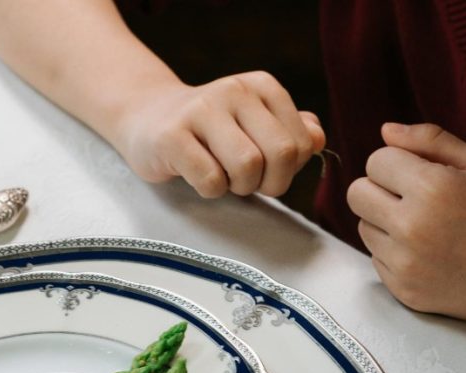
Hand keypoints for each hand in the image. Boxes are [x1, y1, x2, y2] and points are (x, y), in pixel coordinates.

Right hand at [112, 71, 325, 197]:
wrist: (147, 119)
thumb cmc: (210, 133)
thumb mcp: (254, 127)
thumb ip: (291, 133)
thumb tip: (317, 139)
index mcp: (262, 87)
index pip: (302, 143)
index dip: (288, 171)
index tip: (263, 171)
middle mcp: (235, 90)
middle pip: (281, 154)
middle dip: (269, 183)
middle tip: (246, 183)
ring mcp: (201, 110)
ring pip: (247, 167)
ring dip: (238, 188)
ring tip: (222, 178)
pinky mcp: (172, 137)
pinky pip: (210, 181)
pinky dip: (210, 192)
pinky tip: (196, 176)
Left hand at [347, 122, 465, 330]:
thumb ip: (430, 141)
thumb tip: (385, 130)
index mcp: (431, 188)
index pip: (375, 161)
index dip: (395, 162)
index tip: (416, 172)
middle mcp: (410, 227)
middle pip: (356, 194)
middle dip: (378, 188)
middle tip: (410, 196)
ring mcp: (403, 263)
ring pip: (362, 227)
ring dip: (383, 222)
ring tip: (422, 226)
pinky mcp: (401, 289)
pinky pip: (375, 258)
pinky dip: (393, 252)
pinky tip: (425, 251)